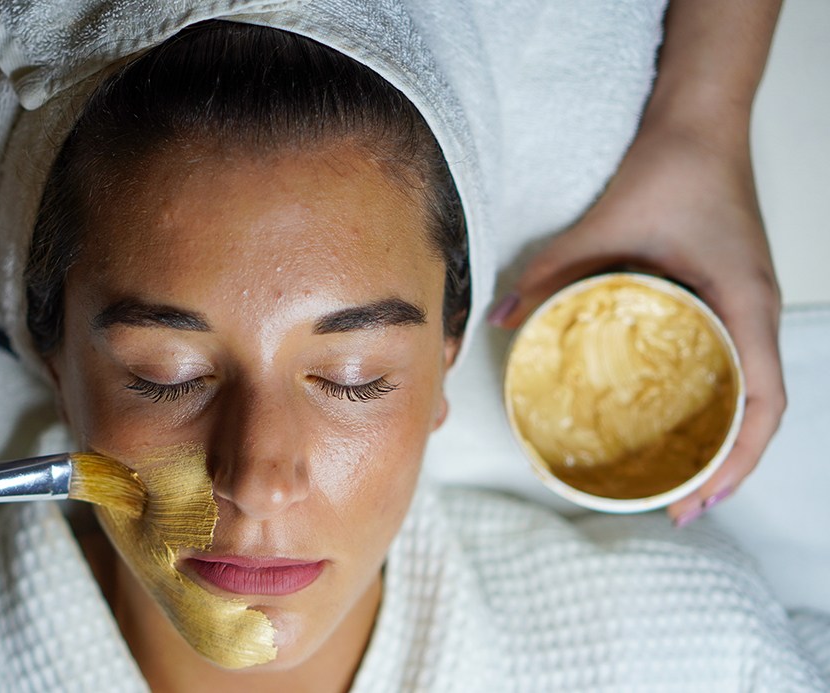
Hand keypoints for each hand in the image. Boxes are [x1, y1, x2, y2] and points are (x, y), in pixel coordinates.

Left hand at [489, 124, 784, 525]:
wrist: (701, 122)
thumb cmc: (672, 170)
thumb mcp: (604, 228)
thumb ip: (551, 272)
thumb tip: (500, 318)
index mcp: (744, 306)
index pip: (763, 402)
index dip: (737, 461)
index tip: (697, 499)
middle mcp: (756, 313)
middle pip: (761, 412)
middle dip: (728, 467)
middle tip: (680, 505)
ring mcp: (749, 305)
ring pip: (754, 391)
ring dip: (726, 439)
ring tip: (683, 478)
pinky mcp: (733, 294)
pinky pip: (739, 361)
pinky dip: (721, 399)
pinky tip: (685, 416)